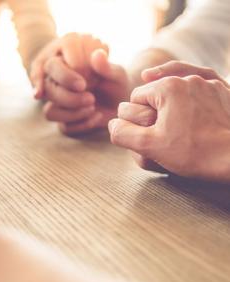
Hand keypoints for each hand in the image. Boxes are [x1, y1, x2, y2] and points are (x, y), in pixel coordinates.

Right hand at [31, 34, 128, 134]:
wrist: (120, 103)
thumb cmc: (116, 82)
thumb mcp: (116, 73)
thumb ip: (105, 66)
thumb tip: (97, 55)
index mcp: (63, 62)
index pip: (52, 66)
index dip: (68, 76)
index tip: (89, 80)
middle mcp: (55, 81)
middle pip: (48, 89)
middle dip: (69, 97)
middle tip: (91, 98)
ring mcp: (56, 101)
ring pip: (49, 112)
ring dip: (72, 113)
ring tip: (93, 107)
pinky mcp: (64, 120)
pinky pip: (62, 127)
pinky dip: (81, 124)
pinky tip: (97, 116)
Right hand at [109, 62, 229, 182]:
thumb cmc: (197, 153)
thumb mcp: (150, 147)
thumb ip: (123, 133)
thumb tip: (111, 124)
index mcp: (167, 87)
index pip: (135, 99)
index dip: (134, 120)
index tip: (146, 137)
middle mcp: (188, 79)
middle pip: (155, 95)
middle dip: (152, 113)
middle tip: (160, 137)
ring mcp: (210, 84)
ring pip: (177, 91)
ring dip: (171, 105)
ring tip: (174, 125)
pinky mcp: (225, 92)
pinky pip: (202, 81)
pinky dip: (191, 85)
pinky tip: (184, 81)